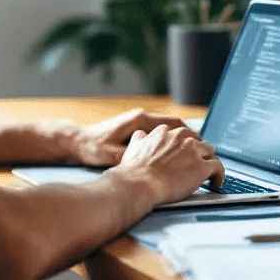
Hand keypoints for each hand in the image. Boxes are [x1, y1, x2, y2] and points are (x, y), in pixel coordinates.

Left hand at [70, 108, 190, 166]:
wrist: (77, 141)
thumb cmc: (93, 147)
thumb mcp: (113, 155)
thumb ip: (133, 156)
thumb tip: (151, 162)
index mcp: (140, 121)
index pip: (173, 123)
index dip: (189, 135)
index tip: (200, 145)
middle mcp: (141, 117)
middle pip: (174, 124)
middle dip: (189, 136)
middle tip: (202, 150)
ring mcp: (137, 121)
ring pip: (167, 127)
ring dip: (179, 138)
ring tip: (192, 152)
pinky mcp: (134, 128)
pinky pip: (158, 131)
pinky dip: (169, 140)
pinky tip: (172, 152)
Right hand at [112, 125, 225, 204]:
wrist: (139, 184)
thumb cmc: (134, 170)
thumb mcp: (134, 146)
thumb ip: (140, 138)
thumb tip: (141, 135)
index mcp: (166, 132)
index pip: (183, 134)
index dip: (185, 145)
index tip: (186, 153)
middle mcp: (181, 138)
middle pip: (199, 141)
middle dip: (199, 151)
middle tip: (198, 163)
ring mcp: (193, 152)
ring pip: (210, 151)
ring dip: (209, 161)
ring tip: (209, 174)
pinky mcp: (201, 168)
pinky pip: (218, 167)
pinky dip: (219, 175)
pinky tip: (216, 182)